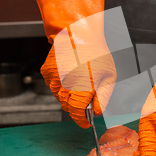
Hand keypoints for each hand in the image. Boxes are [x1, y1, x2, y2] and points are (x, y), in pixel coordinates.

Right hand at [38, 0, 115, 127]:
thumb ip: (103, 97)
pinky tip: (71, 74)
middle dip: (77, 107)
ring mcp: (53, 78)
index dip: (81, 120)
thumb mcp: (109, 75)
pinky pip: (54, 87)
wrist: (77, 32)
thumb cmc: (96, 52)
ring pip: (60, 97)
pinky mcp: (47, 73)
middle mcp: (65, 83)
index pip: (76, 112)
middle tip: (87, 98)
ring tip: (80, 81)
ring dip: (69, 96)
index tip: (86, 123)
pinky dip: (62, 86)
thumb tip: (96, 112)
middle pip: (68, 106)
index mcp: (81, 85)